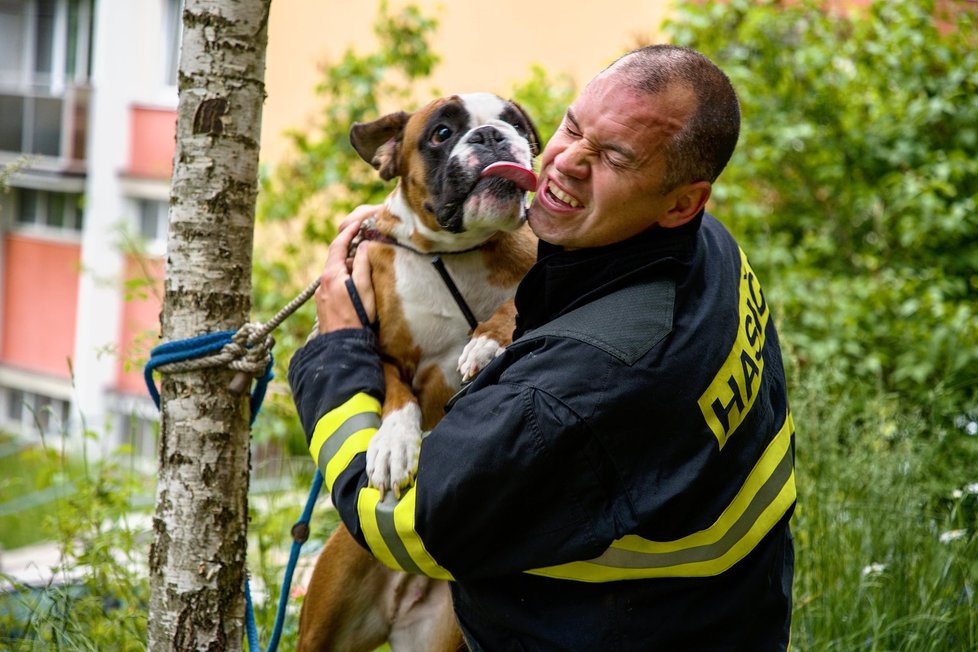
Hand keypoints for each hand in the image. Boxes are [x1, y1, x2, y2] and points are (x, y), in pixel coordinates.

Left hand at [316, 205, 378, 332]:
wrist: (343, 347)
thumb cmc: (358, 318)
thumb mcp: (365, 287)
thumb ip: (365, 264)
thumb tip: (365, 245)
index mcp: (332, 274)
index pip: (338, 245)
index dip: (348, 232)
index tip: (358, 224)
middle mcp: (322, 283)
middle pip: (337, 260)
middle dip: (352, 252)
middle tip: (367, 247)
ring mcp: (322, 295)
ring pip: (337, 274)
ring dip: (350, 269)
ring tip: (366, 271)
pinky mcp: (324, 306)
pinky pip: (335, 286)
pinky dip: (346, 280)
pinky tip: (357, 289)